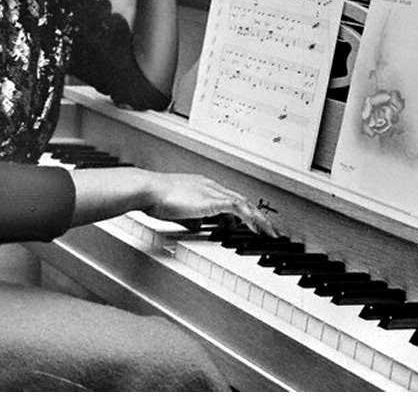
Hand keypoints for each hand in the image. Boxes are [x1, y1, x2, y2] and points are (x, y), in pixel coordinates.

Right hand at [143, 172, 278, 236]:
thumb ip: (189, 217)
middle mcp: (210, 186)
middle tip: (268, 228)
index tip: (250, 222)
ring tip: (268, 232)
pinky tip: (256, 229)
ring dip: (259, 218)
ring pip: (245, 203)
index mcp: (202, 186)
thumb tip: (196, 226)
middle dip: (257, 214)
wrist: (148, 189)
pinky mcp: (212, 200)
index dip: (242, 210)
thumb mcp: (176, 210)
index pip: (228, 198)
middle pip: (241, 199)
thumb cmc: (154, 198)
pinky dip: (249, 218)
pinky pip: (238, 208)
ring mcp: (212, 191)